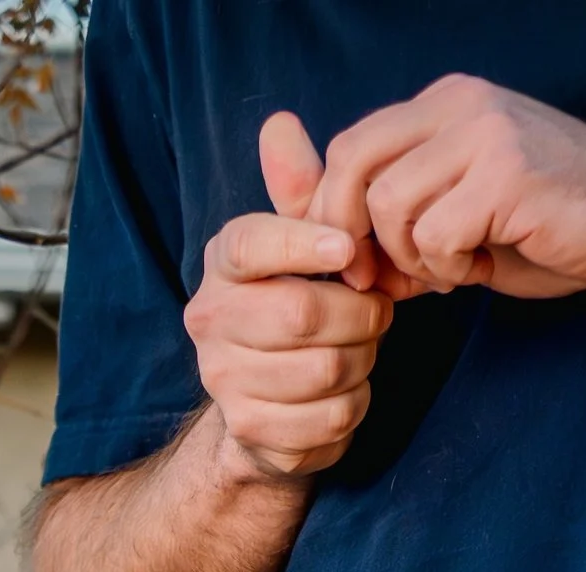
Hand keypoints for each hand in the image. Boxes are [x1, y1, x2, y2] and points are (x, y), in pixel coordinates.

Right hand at [184, 113, 391, 483]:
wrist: (267, 403)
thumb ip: (298, 189)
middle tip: (377, 311)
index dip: (307, 244)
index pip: (253, 243)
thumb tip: (280, 125)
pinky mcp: (250, 432)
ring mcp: (223, 382)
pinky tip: (346, 391)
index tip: (349, 251)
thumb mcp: (300, 243)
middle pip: (302, 314)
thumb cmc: (294, 304)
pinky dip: (354, 405)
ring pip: (324, 369)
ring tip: (361, 350)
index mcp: (221, 266)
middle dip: (360, 315)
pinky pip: (329, 419)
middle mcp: (208, 322)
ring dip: (363, 360)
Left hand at [312, 78, 585, 300]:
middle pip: (352, 163)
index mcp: (447, 105)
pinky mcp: (509, 175)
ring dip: (409, 257)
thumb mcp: (462, 217)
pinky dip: (446, 270)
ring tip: (454, 268)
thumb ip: (402, 223)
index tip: (361, 266)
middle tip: (382, 279)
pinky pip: (434, 235)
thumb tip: (336, 259)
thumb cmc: (553, 228)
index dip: (335, 215)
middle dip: (349, 235)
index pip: (350, 146)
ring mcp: (487, 133)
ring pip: (388, 203)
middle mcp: (462, 104)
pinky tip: (479, 269)